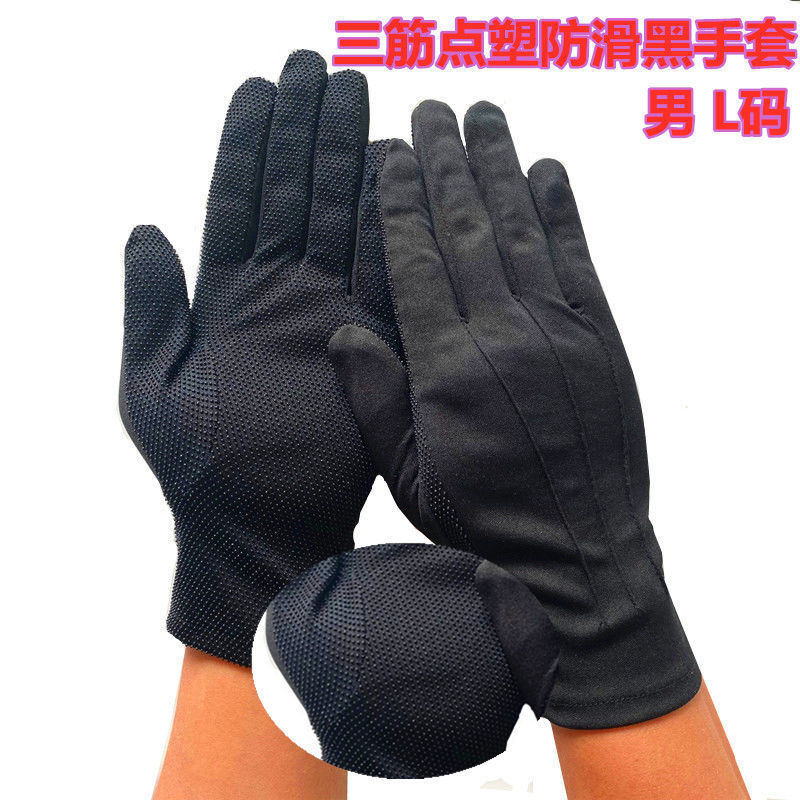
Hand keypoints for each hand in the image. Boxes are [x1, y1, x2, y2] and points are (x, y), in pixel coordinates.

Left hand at [121, 51, 398, 664]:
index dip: (247, 144)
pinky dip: (388, 227)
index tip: (260, 86)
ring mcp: (325, 312)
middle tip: (317, 69)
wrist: (260, 526)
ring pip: (339, 223)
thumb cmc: (198, 467)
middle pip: (293, 196)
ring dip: (345, 161)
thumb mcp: (150, 385)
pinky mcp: (366, 341)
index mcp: (224, 297)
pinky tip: (392, 177)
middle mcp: (278, 294)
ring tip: (355, 100)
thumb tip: (143, 228)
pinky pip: (381, 275)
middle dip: (303, 133)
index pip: (237, 201)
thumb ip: (151, 307)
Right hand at [329, 100, 698, 727]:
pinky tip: (548, 171)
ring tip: (481, 118)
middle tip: (429, 111)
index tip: (390, 156)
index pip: (414, 264)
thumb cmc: (485, 521)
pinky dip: (565, 211)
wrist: (580, 555)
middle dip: (444, 166)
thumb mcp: (409, 475)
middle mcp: (501, 336)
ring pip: (522, 231)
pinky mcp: (603, 340)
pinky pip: (579, 261)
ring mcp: (559, 333)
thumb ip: (373, 399)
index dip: (399, 204)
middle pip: (465, 231)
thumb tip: (339, 330)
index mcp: (446, 369)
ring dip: (499, 169)